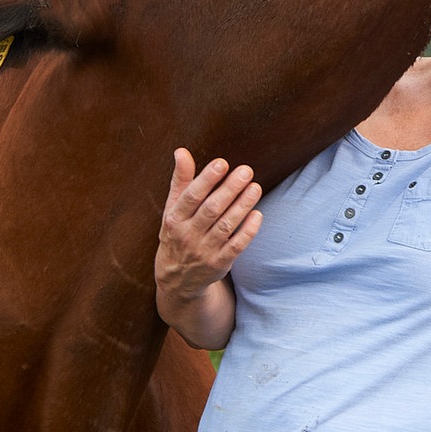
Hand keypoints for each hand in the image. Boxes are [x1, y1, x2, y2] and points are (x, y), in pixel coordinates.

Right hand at [155, 148, 262, 302]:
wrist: (177, 279)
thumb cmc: (177, 234)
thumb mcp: (172, 209)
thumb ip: (181, 180)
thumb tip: (181, 151)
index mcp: (174, 218)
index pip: (191, 196)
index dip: (207, 179)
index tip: (222, 163)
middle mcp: (188, 235)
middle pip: (211, 209)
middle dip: (230, 189)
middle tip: (246, 171)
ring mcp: (204, 251)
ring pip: (226, 226)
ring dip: (242, 206)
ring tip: (255, 187)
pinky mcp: (220, 263)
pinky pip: (236, 246)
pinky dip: (248, 231)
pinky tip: (258, 214)